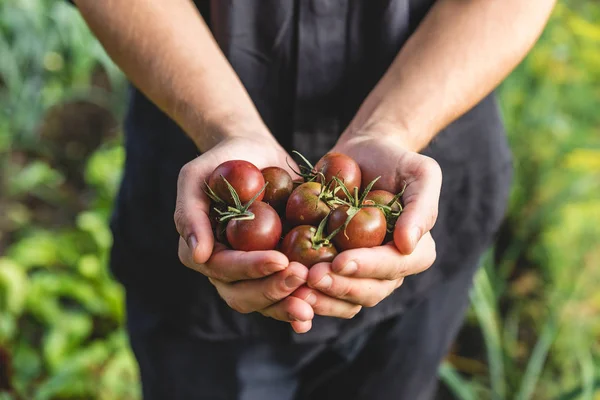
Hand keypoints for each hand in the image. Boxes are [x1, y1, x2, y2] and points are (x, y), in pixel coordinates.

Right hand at [174, 135, 313, 332]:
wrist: (256, 155)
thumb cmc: (223, 161)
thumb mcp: (196, 176)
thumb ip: (190, 212)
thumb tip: (198, 254)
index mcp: (202, 252)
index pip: (224, 268)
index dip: (251, 268)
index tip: (280, 260)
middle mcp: (225, 270)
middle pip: (243, 295)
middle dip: (272, 290)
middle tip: (302, 277)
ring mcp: (251, 274)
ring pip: (264, 303)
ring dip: (287, 304)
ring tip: (313, 299)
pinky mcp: (275, 270)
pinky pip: (285, 295)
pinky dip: (299, 302)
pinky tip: (318, 306)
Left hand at [292, 131, 440, 317]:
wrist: (360, 156)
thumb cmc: (395, 160)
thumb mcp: (420, 173)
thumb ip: (421, 207)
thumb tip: (408, 244)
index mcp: (415, 253)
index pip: (394, 267)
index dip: (368, 267)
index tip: (341, 262)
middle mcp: (389, 271)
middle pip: (369, 292)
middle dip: (340, 287)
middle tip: (312, 278)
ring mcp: (360, 274)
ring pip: (345, 300)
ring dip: (322, 299)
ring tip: (295, 288)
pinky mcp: (334, 270)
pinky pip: (323, 292)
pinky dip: (305, 293)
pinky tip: (285, 286)